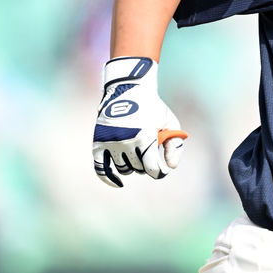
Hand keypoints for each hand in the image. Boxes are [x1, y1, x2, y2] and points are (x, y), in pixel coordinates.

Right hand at [92, 57, 186, 187]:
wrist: (127, 88)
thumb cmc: (152, 107)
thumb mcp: (169, 122)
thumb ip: (174, 145)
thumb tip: (171, 167)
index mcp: (145, 136)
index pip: (152, 168)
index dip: (159, 172)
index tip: (161, 170)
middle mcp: (126, 141)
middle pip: (138, 169)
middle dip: (146, 164)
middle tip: (149, 153)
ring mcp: (110, 142)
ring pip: (123, 169)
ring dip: (132, 166)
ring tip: (137, 154)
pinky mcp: (98, 142)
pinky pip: (100, 168)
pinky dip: (108, 178)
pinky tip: (119, 183)